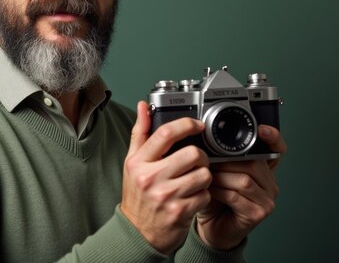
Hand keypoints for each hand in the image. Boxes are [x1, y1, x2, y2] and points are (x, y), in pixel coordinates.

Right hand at [120, 101, 212, 253]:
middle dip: (200, 156)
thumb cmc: (137, 195)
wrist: (137, 232)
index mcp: (138, 162)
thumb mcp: (132, 162)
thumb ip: (140, 133)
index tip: (197, 125)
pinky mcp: (181, 212)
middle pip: (191, 153)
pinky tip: (193, 197)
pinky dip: (204, 195)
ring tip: (194, 180)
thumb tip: (143, 106)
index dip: (186, 125)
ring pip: (203, 174)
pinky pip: (206, 195)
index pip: (165, 134)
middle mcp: (150, 178)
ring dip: (204, 176)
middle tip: (196, 161)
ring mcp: (166, 196)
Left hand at [196, 125, 286, 249]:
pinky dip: (220, 191)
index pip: (277, 150)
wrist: (214, 227)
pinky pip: (237, 197)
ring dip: (220, 177)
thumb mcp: (219, 172)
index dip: (272, 137)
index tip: (260, 129)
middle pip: (253, 164)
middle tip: (208, 162)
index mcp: (264, 169)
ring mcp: (267, 199)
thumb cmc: (215, 198)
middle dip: (227, 162)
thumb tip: (210, 140)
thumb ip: (222, 158)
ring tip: (206, 177)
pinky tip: (210, 191)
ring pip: (244, 180)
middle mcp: (269, 183)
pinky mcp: (258, 213)